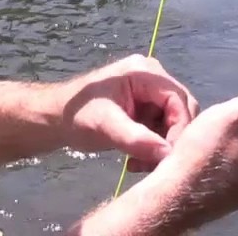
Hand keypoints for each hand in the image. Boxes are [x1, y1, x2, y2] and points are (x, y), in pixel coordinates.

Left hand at [57, 54, 199, 171]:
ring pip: (174, 123)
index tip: (169, 157)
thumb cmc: (77, 115)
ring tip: (140, 164)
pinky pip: (163, 129)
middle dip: (171, 140)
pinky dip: (154, 147)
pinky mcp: (146, 108)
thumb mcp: (105, 126)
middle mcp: (153, 78)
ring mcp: (150, 93)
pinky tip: (137, 159)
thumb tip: (167, 154)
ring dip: (161, 147)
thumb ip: (136, 138)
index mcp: (145, 73)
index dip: (180, 128)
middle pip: (181, 110)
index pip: (179, 99)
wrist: (56, 118)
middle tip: (155, 164)